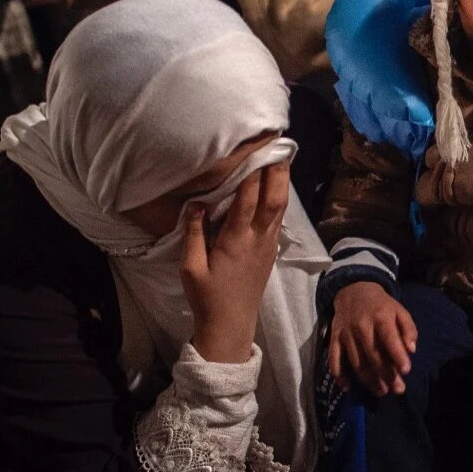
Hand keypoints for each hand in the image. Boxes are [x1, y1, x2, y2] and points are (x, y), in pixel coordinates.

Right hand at [182, 162, 290, 362]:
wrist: (231, 325)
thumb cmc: (207, 297)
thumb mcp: (191, 267)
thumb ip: (194, 234)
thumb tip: (196, 203)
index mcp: (237, 240)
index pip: (248, 200)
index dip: (253, 174)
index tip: (253, 150)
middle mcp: (258, 239)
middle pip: (274, 199)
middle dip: (277, 173)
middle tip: (278, 147)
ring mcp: (268, 245)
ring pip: (280, 208)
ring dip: (282, 183)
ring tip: (281, 160)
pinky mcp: (270, 252)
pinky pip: (278, 220)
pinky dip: (279, 200)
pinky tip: (276, 189)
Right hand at [327, 281, 416, 395]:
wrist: (353, 290)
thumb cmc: (381, 306)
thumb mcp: (400, 311)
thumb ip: (408, 329)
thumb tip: (412, 350)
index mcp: (380, 318)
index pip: (389, 339)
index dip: (398, 355)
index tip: (406, 371)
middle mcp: (362, 327)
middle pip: (373, 355)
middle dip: (386, 375)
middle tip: (397, 390)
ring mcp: (346, 334)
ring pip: (356, 362)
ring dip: (368, 380)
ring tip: (381, 391)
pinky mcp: (333, 339)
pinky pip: (334, 360)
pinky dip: (339, 375)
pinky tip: (348, 388)